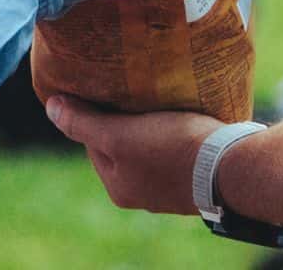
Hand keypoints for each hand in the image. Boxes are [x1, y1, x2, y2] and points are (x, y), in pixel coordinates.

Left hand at [46, 95, 222, 213]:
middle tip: (133, 89)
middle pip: (122, 145)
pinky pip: (176, 148)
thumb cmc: (170, 148)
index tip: (108, 88)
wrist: (231, 166)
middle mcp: (141, 194)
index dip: (97, 113)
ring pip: (149, 145)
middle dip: (125, 118)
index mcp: (118, 187)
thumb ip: (83, 123)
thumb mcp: (118, 134)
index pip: (93, 142)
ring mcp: (170, 187)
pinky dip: (175, 131)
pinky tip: (182, 113)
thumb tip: (50, 107)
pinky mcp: (196, 176)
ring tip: (158, 97)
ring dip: (151, 123)